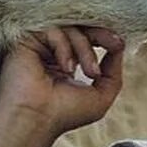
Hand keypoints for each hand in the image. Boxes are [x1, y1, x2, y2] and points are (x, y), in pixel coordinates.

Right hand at [0, 26, 124, 136]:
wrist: (37, 119)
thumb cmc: (65, 114)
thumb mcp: (101, 96)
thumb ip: (113, 71)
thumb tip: (118, 45)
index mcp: (67, 63)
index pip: (88, 38)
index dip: (105, 36)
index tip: (118, 43)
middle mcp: (53, 52)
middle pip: (81, 28)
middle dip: (101, 35)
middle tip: (113, 44)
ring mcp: (41, 46)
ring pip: (71, 29)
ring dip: (86, 49)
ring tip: (89, 72)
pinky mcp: (28, 40)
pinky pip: (55, 31)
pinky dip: (66, 48)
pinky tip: (66, 68)